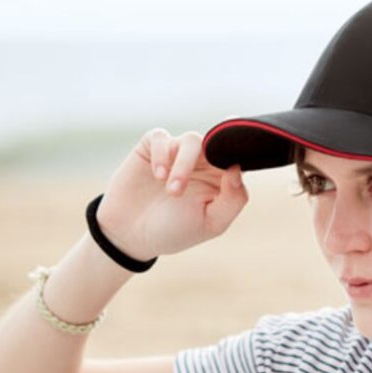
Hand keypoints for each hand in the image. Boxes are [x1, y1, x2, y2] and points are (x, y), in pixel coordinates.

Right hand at [94, 128, 247, 259]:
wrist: (131, 235)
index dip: (240, 156)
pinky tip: (158, 176)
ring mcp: (177, 153)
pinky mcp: (152, 148)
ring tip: (172, 191)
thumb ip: (233, 199)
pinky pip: (162, 136)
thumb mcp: (211, 223)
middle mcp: (203, 162)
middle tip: (195, 186)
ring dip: (184, 165)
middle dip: (209, 162)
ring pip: (192, 140)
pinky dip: (162, 154)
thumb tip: (237, 168)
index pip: (239, 157)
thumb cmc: (175, 231)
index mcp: (222, 178)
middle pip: (218, 144)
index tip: (231, 169)